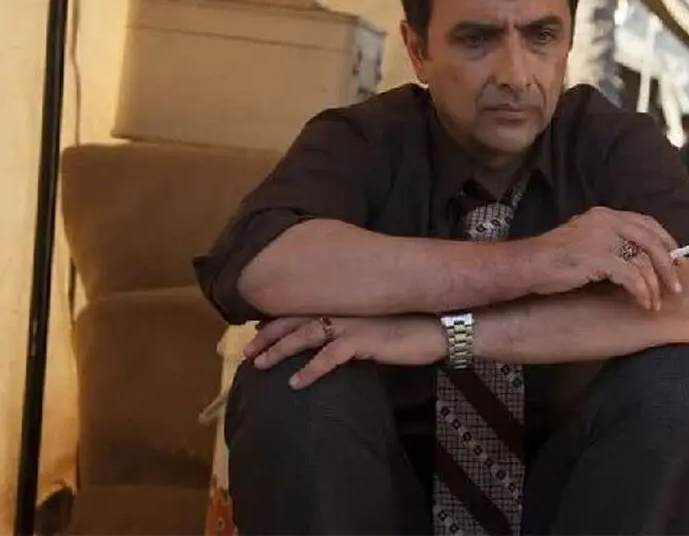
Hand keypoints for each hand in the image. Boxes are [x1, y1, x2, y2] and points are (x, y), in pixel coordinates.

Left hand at [244, 314, 446, 388]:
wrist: (442, 327)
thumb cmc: (414, 328)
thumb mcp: (379, 327)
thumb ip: (357, 331)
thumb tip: (341, 344)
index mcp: (348, 306)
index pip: (305, 310)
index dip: (279, 321)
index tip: (257, 333)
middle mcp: (346, 310)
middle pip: (297, 320)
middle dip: (268, 336)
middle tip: (247, 353)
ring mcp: (354, 324)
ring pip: (306, 334)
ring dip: (280, 350)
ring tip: (260, 365)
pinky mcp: (364, 341)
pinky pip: (330, 357)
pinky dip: (310, 370)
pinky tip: (296, 383)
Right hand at [524, 207, 680, 311]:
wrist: (526, 265)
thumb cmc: (553, 258)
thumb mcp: (585, 240)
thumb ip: (609, 241)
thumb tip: (638, 257)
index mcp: (605, 214)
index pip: (646, 223)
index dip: (666, 242)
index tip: (677, 261)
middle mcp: (606, 221)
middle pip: (651, 241)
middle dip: (668, 266)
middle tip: (676, 287)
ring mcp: (602, 238)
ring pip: (644, 261)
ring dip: (654, 285)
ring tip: (656, 303)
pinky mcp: (597, 258)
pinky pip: (631, 277)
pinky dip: (641, 292)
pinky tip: (642, 304)